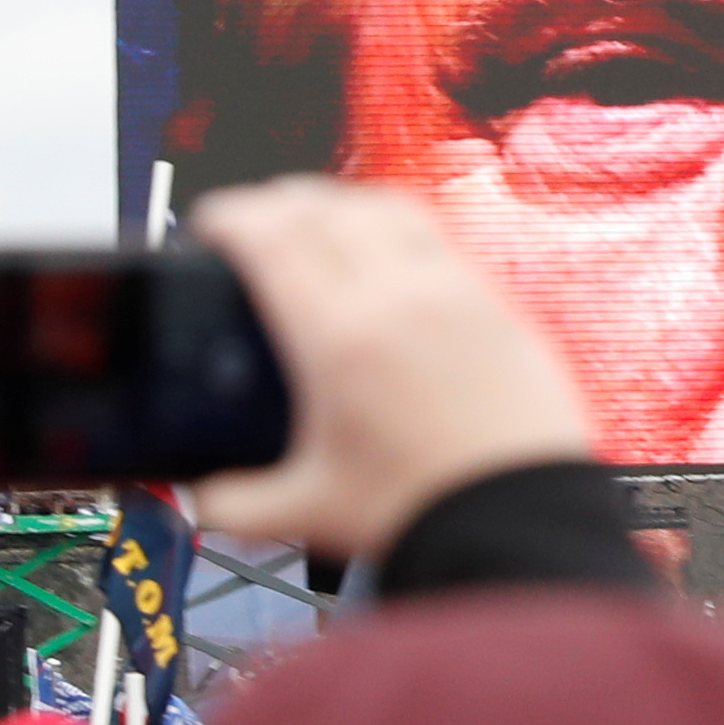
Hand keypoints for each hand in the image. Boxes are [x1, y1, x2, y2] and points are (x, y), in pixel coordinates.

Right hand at [186, 180, 600, 557]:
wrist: (522, 522)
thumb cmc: (428, 512)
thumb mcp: (307, 509)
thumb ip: (236, 503)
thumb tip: (201, 498)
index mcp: (339, 338)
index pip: (271, 238)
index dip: (230, 215)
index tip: (210, 221)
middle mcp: (400, 298)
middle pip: (324, 209)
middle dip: (275, 202)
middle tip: (251, 221)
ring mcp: (456, 293)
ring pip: (387, 209)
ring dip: (338, 203)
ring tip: (315, 222)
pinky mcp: (499, 305)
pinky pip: (440, 236)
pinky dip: (397, 226)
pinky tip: (389, 252)